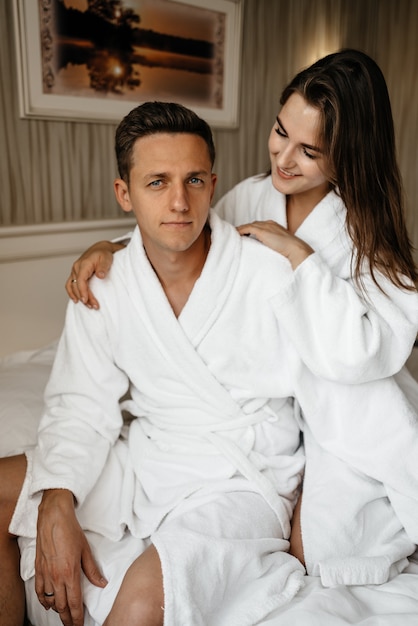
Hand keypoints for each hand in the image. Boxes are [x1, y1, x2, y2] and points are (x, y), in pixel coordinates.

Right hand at [35, 489, 106, 625]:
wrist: (53, 517)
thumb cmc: (70, 530)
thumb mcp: (86, 550)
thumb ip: (92, 570)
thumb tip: (101, 583)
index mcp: (70, 573)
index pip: (74, 603)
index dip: (77, 617)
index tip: (80, 624)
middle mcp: (56, 577)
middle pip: (61, 606)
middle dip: (67, 619)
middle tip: (72, 625)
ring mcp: (45, 573)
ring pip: (50, 601)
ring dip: (57, 610)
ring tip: (64, 614)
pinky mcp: (38, 569)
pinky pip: (39, 591)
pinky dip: (43, 600)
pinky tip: (48, 604)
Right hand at [65, 241, 124, 308]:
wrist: (100, 249)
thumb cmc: (104, 254)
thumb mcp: (107, 258)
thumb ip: (103, 267)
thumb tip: (100, 276)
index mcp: (84, 264)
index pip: (80, 280)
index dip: (82, 291)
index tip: (86, 300)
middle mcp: (76, 268)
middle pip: (77, 286)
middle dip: (84, 297)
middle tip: (94, 306)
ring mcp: (74, 271)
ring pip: (72, 286)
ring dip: (79, 297)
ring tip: (88, 305)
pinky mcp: (75, 274)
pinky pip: (70, 285)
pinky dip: (72, 293)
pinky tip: (77, 300)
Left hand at [236, 221, 313, 269]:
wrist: (296, 249)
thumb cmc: (291, 250)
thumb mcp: (280, 245)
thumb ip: (273, 244)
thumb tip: (267, 250)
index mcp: (274, 225)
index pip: (258, 226)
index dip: (250, 230)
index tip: (244, 236)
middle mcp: (269, 223)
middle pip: (253, 224)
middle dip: (244, 229)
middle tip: (237, 236)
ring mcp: (266, 226)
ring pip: (248, 226)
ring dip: (240, 230)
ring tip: (233, 236)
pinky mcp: (262, 231)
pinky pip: (247, 228)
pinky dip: (240, 231)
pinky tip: (235, 235)